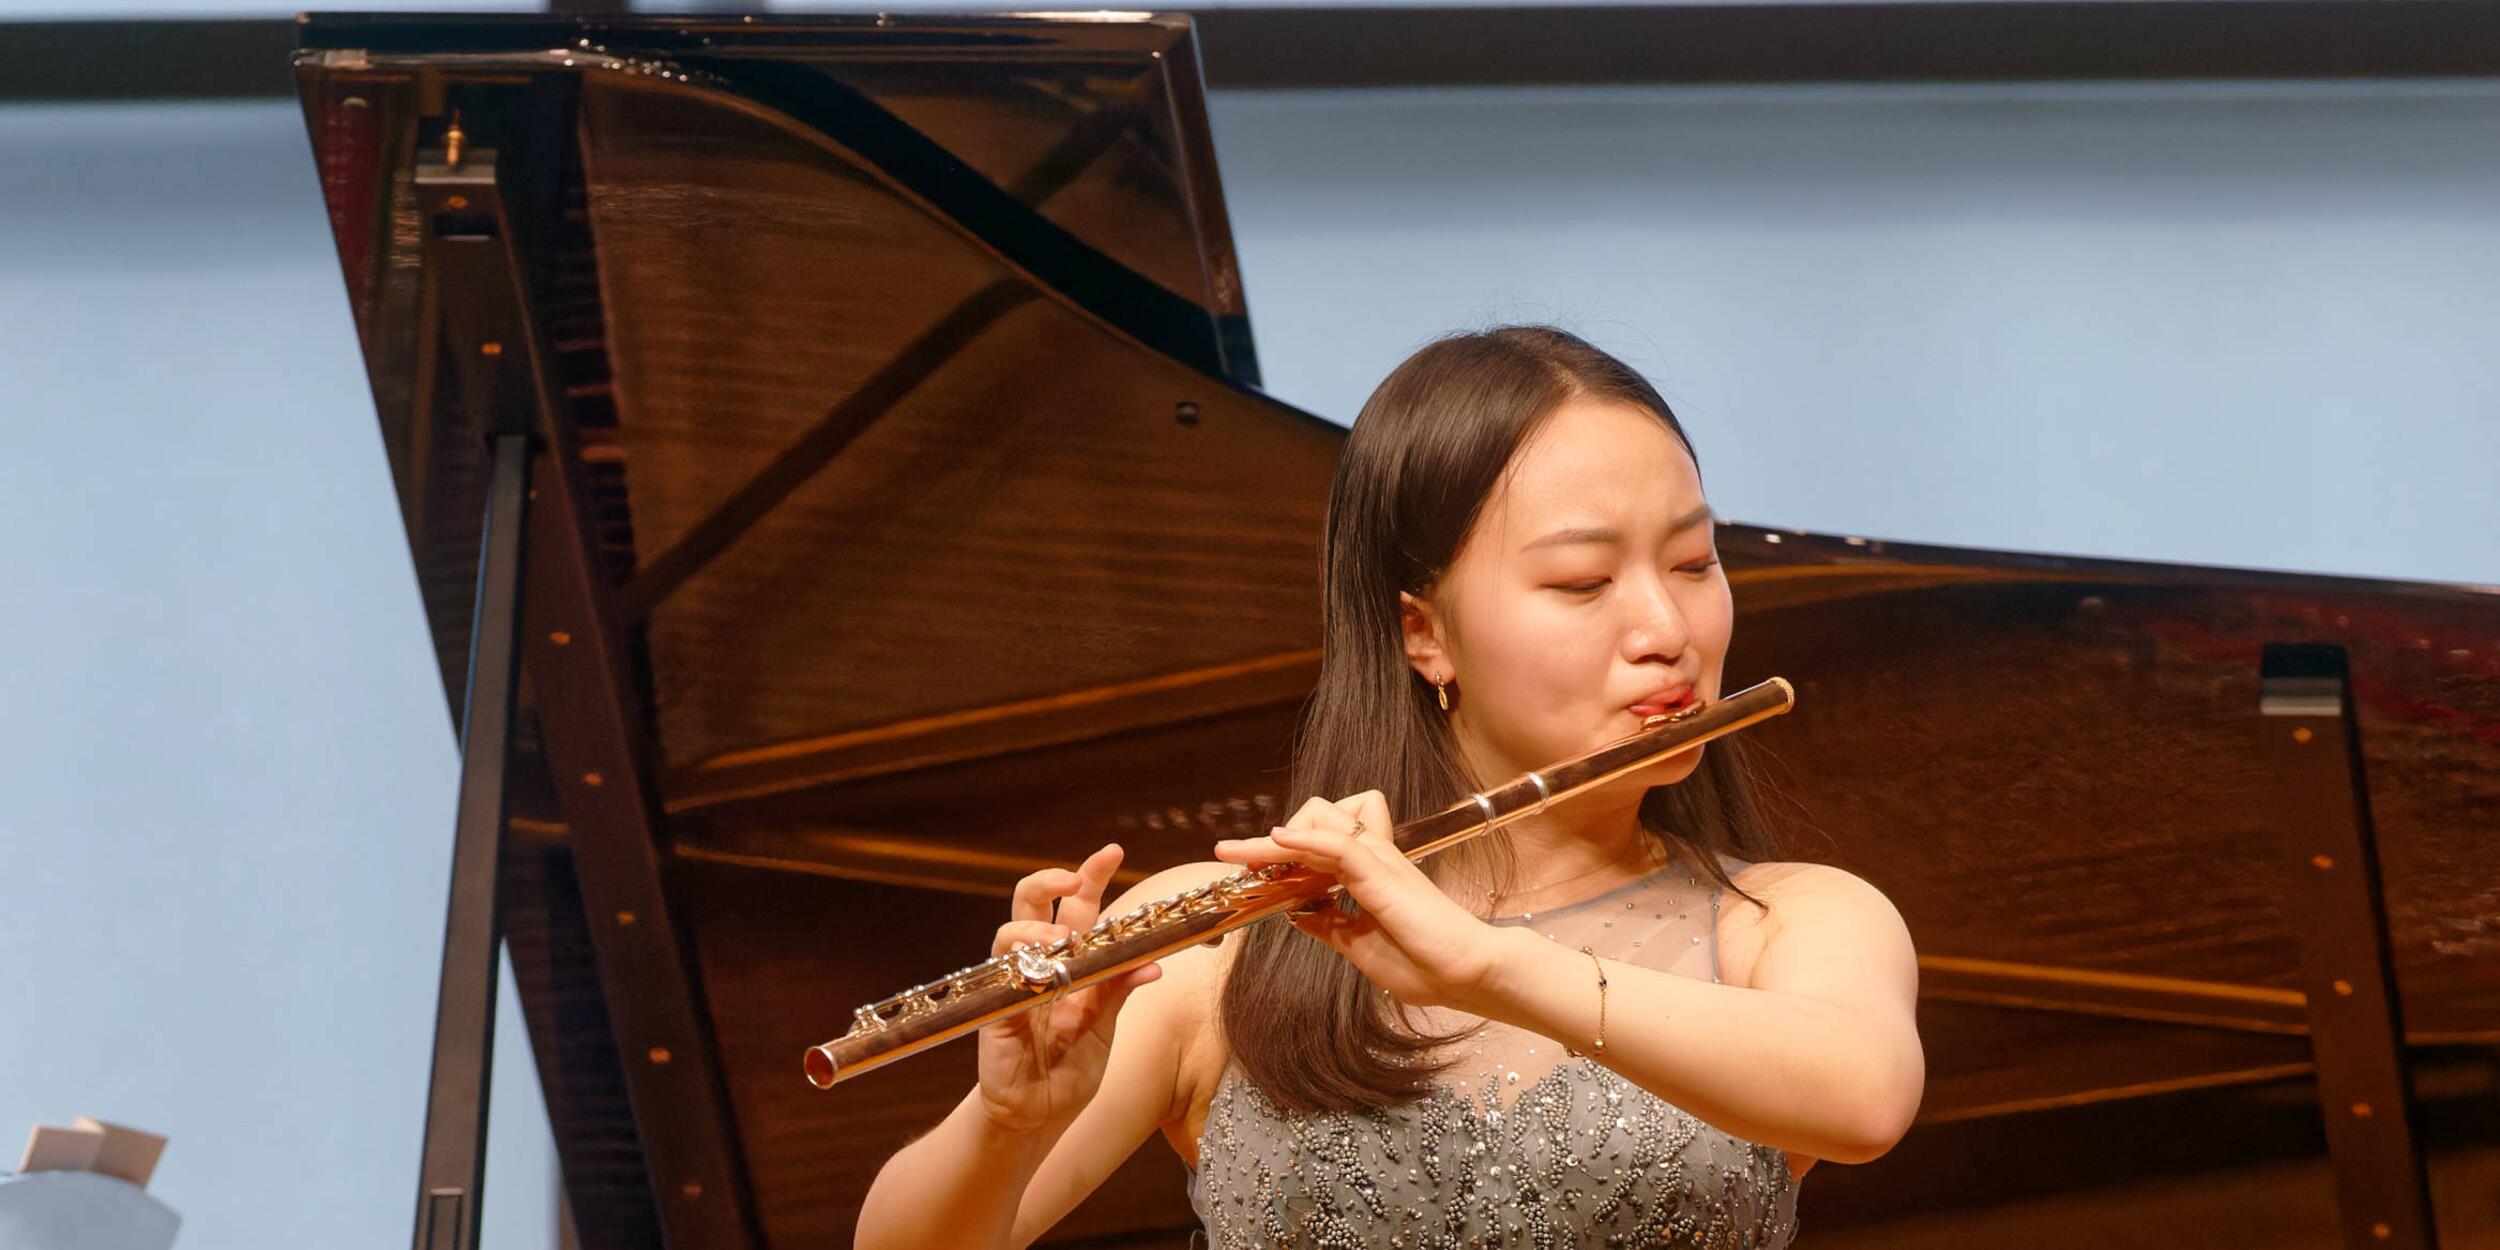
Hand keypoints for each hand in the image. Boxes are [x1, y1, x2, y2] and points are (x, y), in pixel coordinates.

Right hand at [975, 844, 1162, 1133]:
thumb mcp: (1104, 1027)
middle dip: (1051, 880)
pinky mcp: (995, 1012)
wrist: (1038, 1116)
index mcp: (1071, 963)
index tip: (1111, 851)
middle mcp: (1039, 965)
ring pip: (1010, 932)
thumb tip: (1154, 963)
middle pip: (1034, 903)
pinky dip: (1021, 972)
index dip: (1090, 877)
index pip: (1078, 908)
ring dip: (1035, 929)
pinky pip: (1003, 981)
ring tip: (1057, 940)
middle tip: (1074, 878)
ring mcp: (1013, 985)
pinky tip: (1039, 975)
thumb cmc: (1070, 1069)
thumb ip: (1119, 992)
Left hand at [1214, 792, 1508, 1012]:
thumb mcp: (1358, 945)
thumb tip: (1295, 912)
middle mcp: (1372, 857)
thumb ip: (1329, 924)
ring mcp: (1379, 861)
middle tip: (1232, 856)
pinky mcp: (1384, 873)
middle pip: (1314, 818)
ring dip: (1276, 838)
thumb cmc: (1425, 965)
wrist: (1469, 975)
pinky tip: (1275, 844)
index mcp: (1367, 873)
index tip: (1240, 865)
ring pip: (1320, 821)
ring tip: (1247, 859)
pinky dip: (1303, 839)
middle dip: (1268, 840)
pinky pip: (1338, 843)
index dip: (1275, 851)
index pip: (1315, 842)